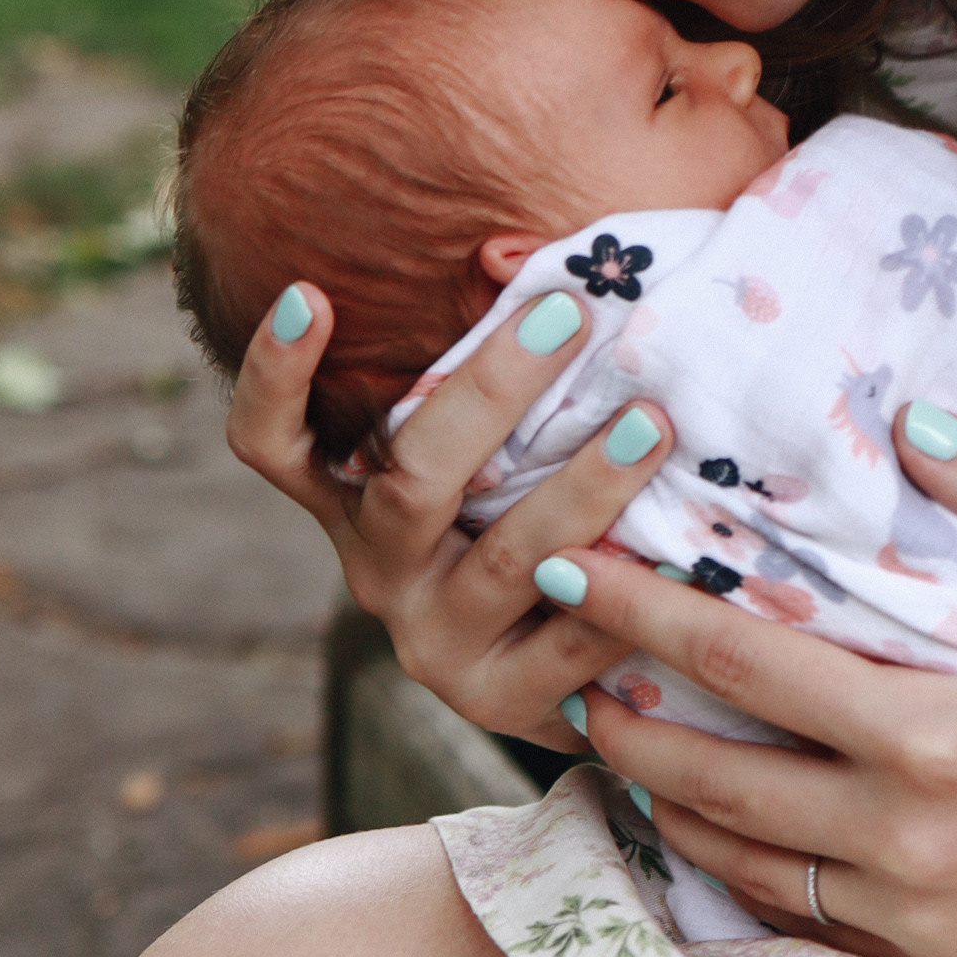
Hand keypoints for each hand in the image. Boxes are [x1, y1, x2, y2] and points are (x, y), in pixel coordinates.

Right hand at [223, 282, 673, 749]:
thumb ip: (506, 380)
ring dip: (585, 486)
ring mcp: (436, 644)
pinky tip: (682, 554)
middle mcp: (379, 572)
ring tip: (652, 423)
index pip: (273, 446)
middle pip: (414, 477)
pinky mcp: (503, 704)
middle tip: (568, 314)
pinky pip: (571, 644)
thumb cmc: (543, 528)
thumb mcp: (506, 458)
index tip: (309, 291)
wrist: (577, 693)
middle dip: (494, 389)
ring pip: (509, 555)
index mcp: (358, 504)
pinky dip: (626, 593)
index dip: (275, 375)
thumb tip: (520, 252)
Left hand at [556, 409, 956, 956]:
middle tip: (554, 666)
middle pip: (716, 778)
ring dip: (664, 803)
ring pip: (745, 863)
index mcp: (936, 733)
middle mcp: (909, 834)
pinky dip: (740, 872)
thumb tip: (909, 422)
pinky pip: (807, 918)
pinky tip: (706, 831)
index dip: (642, 616)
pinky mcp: (942, 955)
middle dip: (621, 718)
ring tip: (608, 745)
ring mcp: (920, 908)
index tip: (569, 572)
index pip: (747, 662)